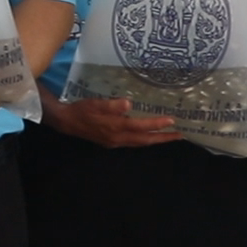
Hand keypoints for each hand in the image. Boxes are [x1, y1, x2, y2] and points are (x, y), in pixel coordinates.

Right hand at [45, 96, 180, 148]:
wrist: (66, 122)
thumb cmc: (81, 110)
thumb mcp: (94, 104)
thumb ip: (111, 105)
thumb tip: (128, 103)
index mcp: (115, 127)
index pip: (141, 126)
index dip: (157, 124)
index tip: (172, 121)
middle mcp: (118, 138)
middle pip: (145, 140)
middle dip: (163, 138)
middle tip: (180, 135)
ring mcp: (115, 142)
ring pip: (140, 143)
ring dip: (156, 140)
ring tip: (169, 136)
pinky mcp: (112, 142)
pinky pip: (134, 142)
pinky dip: (145, 140)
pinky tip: (149, 135)